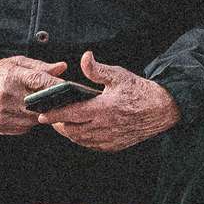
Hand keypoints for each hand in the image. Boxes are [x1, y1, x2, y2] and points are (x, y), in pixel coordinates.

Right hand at [0, 56, 71, 136]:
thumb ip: (40, 67)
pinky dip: (30, 120)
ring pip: (37, 117)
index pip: (40, 81)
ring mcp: (6, 114)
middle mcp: (9, 96)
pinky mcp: (4, 127)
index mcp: (13, 77)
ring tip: (39, 103)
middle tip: (61, 98)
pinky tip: (25, 111)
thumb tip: (62, 67)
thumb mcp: (16, 63)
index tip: (70, 88)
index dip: (57, 85)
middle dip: (53, 101)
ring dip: (42, 112)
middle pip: (41, 103)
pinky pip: (27, 126)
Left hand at [48, 50, 180, 151]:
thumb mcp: (118, 75)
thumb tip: (84, 58)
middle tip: (50, 117)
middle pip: (71, 130)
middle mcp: (104, 126)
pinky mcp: (114, 145)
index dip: (54, 115)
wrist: (161, 109)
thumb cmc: (139, 90)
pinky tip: (80, 131)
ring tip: (62, 124)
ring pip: (80, 139)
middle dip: (58, 125)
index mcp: (102, 109)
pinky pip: (92, 145)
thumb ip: (97, 69)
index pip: (71, 114)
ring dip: (69, 132)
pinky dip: (82, 139)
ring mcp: (109, 138)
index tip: (41, 114)